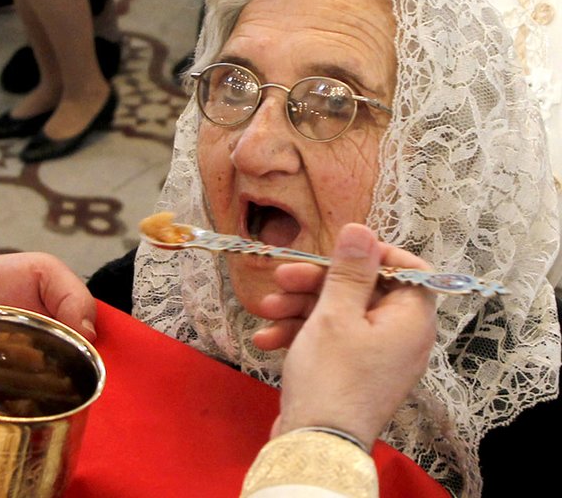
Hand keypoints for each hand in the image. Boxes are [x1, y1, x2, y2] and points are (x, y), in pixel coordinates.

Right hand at [268, 223, 435, 450]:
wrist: (314, 446)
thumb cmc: (331, 375)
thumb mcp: (335, 313)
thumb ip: (349, 269)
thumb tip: (362, 229)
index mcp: (410, 319)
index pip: (407, 269)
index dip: (371, 255)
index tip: (337, 250)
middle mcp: (400, 336)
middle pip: (362, 290)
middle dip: (316, 282)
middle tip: (281, 277)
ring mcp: (376, 357)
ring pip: (339, 314)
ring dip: (300, 308)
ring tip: (265, 311)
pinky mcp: (352, 373)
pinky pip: (331, 341)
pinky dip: (301, 335)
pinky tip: (268, 339)